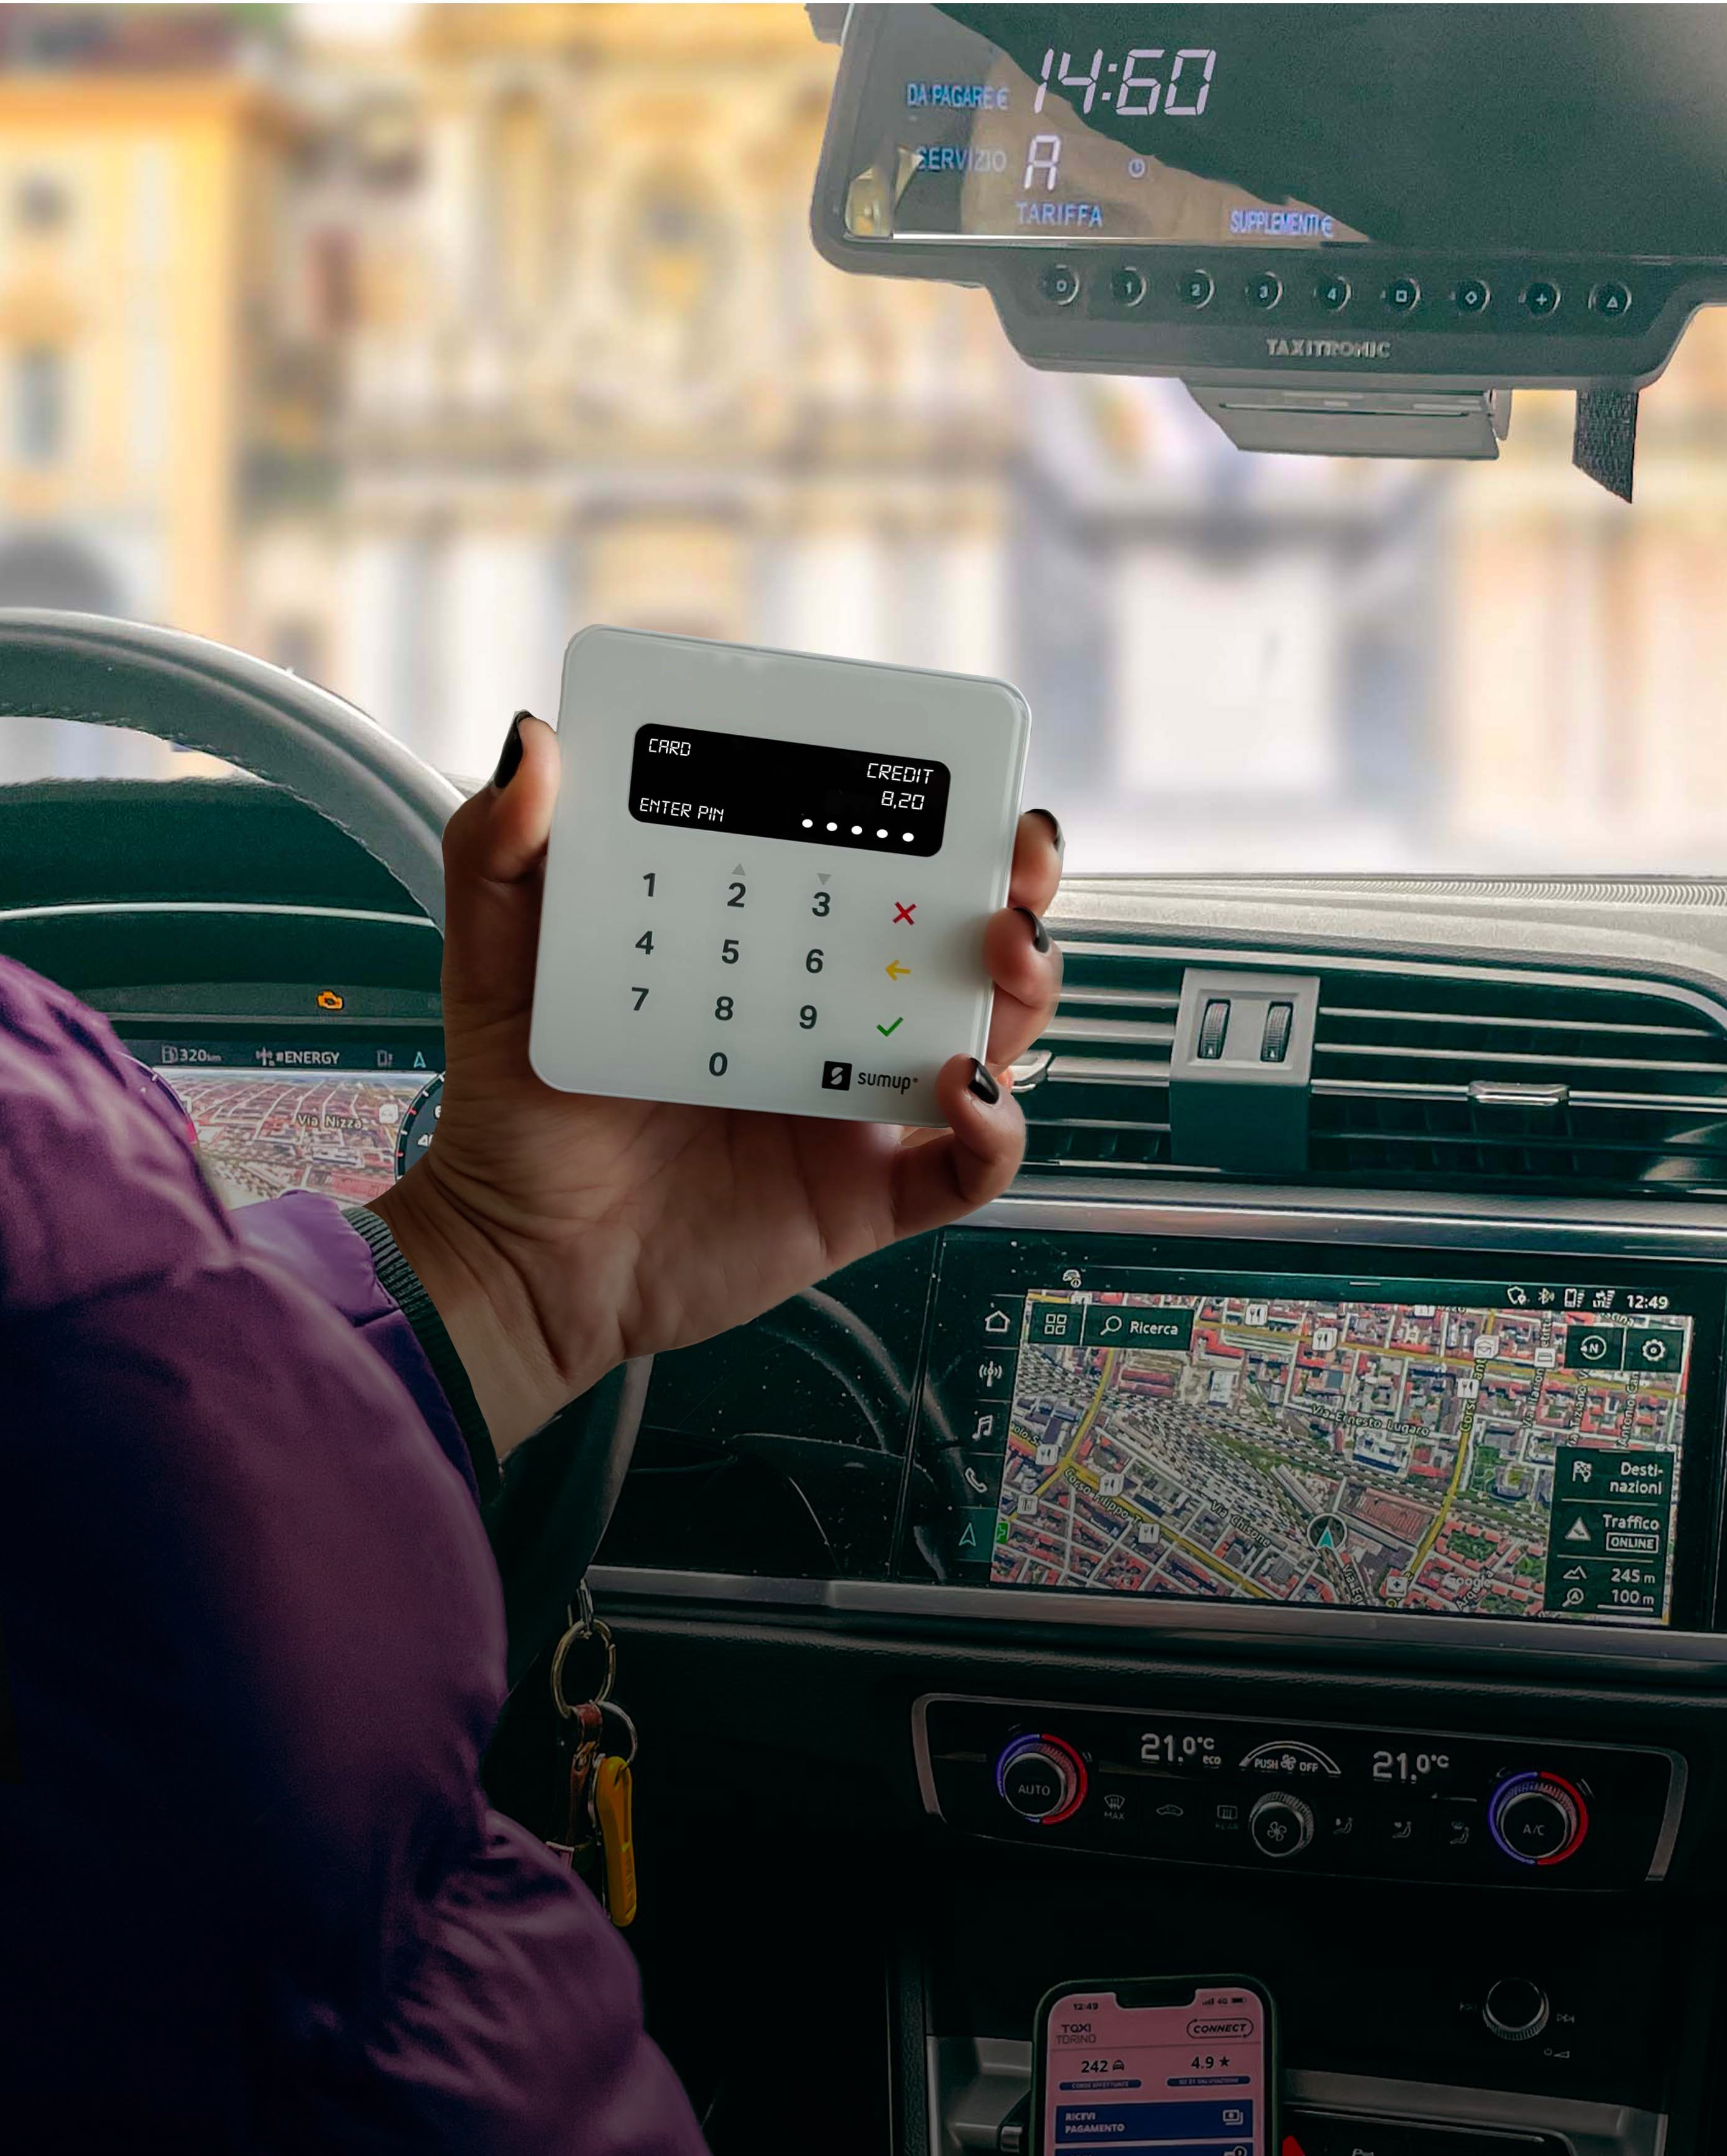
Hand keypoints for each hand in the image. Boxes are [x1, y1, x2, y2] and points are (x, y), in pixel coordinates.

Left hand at [369, 713, 1063, 1455]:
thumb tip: (531, 744)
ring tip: (1001, 957)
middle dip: (1013, 888)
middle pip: (961, 939)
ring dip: (1024, 990)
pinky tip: (963, 1090)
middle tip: (1011, 865)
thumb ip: (501, 852)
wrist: (520, 1257)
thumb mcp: (499, 965)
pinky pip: (968, 1168)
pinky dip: (997, 1130)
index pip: (875, 862)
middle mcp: (827, 1019)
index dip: (934, 816)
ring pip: (991, 1036)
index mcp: (766, 947)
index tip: (948, 778)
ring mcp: (856, 1107)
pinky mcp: (866, 1196)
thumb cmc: (519, 1110)